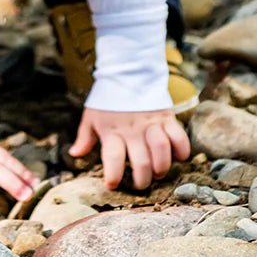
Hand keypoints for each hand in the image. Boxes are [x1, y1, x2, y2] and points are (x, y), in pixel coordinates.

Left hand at [69, 108, 190, 189]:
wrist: (127, 71)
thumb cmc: (108, 99)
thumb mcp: (91, 116)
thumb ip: (84, 137)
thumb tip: (74, 155)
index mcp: (112, 131)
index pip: (112, 157)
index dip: (113, 175)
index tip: (112, 185)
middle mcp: (132, 129)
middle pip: (141, 161)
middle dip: (142, 180)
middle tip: (141, 184)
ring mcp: (151, 123)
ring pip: (162, 150)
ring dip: (162, 167)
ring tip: (158, 172)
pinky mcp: (166, 117)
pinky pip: (179, 137)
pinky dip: (181, 150)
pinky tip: (178, 157)